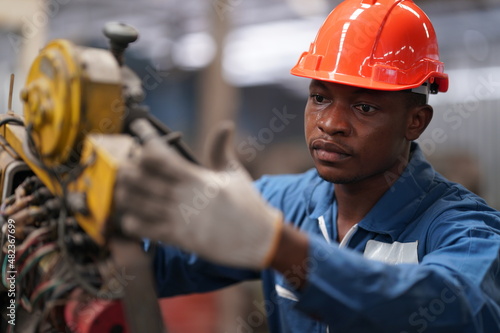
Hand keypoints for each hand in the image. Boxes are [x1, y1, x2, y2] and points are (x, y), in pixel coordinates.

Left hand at [115, 122, 282, 268]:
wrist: (259, 238)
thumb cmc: (248, 204)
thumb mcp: (235, 173)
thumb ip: (221, 149)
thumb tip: (225, 124)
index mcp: (197, 178)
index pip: (161, 155)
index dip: (145, 138)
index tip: (137, 126)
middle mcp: (185, 197)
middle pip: (141, 178)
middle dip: (128, 168)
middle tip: (127, 164)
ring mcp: (180, 218)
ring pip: (138, 203)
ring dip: (125, 193)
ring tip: (123, 188)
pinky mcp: (180, 238)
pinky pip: (145, 229)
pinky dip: (132, 222)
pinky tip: (132, 215)